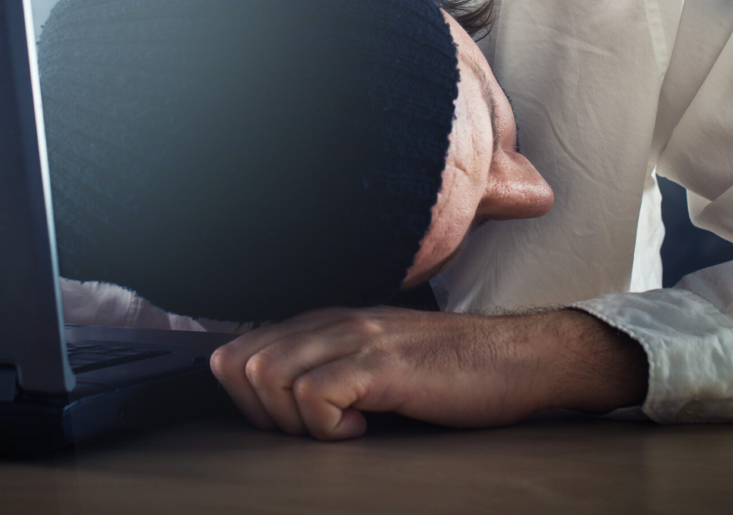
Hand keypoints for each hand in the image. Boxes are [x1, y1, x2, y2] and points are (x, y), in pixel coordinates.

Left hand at [210, 306, 647, 439]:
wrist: (514, 358)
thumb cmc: (447, 370)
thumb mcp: (375, 360)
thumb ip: (330, 365)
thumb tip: (280, 404)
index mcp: (324, 322)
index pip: (238, 350)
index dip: (246, 398)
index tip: (290, 424)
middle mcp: (331, 322)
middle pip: (241, 363)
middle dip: (261, 413)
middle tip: (310, 432)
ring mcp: (355, 339)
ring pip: (268, 375)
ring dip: (292, 420)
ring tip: (339, 429)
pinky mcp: (380, 365)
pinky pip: (316, 394)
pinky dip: (328, 426)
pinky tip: (364, 429)